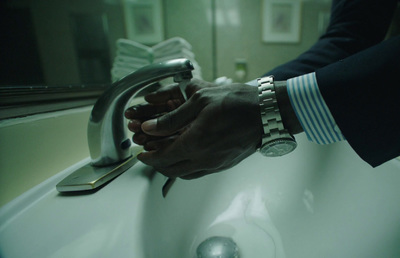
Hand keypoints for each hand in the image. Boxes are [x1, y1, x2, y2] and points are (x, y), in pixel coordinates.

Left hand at [126, 79, 261, 179]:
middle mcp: (205, 159)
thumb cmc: (236, 102)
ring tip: (164, 155)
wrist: (267, 113)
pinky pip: (199, 172)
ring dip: (170, 167)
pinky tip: (185, 156)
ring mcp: (216, 164)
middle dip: (156, 164)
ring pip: (185, 174)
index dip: (148, 157)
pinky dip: (186, 168)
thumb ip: (172, 117)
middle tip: (148, 154)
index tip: (141, 153)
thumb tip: (150, 127)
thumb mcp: (199, 100)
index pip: (163, 157)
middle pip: (171, 170)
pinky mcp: (225, 164)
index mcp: (195, 143)